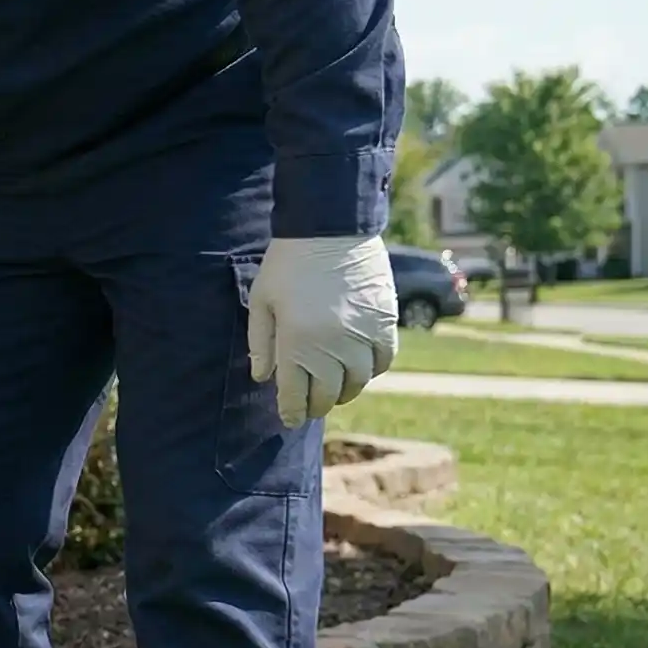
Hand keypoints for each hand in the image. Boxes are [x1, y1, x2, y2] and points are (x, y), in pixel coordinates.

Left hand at [247, 235, 398, 428]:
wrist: (330, 229)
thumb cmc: (287, 264)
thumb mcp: (262, 301)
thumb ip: (260, 342)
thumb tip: (263, 378)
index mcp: (298, 344)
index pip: (296, 393)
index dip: (292, 411)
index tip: (290, 419)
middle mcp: (334, 346)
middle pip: (329, 394)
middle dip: (316, 405)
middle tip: (309, 407)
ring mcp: (363, 336)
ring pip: (358, 382)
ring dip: (345, 391)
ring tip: (333, 389)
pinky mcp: (386, 322)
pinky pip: (384, 360)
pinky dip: (372, 370)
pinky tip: (359, 368)